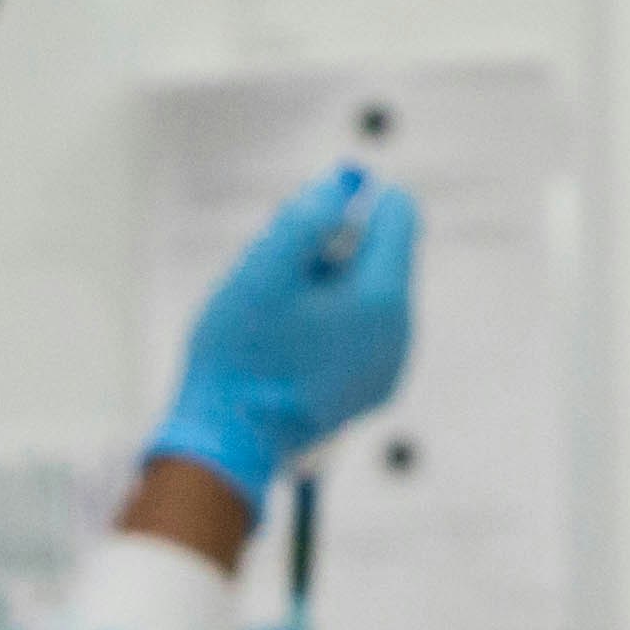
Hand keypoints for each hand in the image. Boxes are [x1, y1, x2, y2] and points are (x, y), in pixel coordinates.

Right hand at [148, 167, 420, 494]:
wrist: (229, 441)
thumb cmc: (239, 354)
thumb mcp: (263, 270)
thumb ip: (306, 218)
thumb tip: (340, 188)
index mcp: (382, 299)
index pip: (400, 215)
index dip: (355, 199)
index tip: (308, 217)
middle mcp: (400, 332)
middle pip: (383, 255)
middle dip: (335, 248)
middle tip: (280, 272)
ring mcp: (389, 366)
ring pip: (369, 295)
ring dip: (328, 286)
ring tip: (278, 315)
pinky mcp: (372, 389)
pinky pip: (362, 333)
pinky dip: (331, 323)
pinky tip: (290, 346)